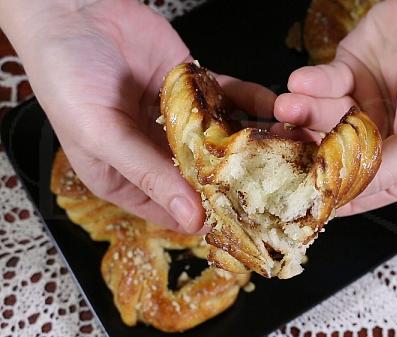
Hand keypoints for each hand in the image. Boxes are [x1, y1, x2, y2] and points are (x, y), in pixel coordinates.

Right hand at [0, 0, 275, 231]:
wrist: (72, 10)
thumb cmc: (67, 77)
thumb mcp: (102, 135)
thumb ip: (149, 175)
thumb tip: (192, 220)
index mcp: (127, 177)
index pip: (173, 209)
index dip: (206, 218)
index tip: (244, 224)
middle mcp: (156, 153)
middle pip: (204, 178)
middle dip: (239, 182)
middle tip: (279, 188)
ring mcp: (179, 120)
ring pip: (222, 140)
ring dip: (253, 144)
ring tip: (287, 150)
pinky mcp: (194, 87)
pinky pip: (230, 99)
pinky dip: (252, 103)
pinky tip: (275, 110)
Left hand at [275, 0, 396, 214]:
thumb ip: (390, 168)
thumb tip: (345, 197)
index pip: (362, 189)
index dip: (332, 191)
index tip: (301, 189)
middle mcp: (381, 138)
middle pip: (335, 154)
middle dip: (309, 148)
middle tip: (283, 144)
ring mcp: (362, 105)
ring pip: (323, 119)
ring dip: (304, 113)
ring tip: (289, 106)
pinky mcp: (348, 72)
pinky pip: (323, 84)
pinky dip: (310, 84)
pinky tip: (301, 82)